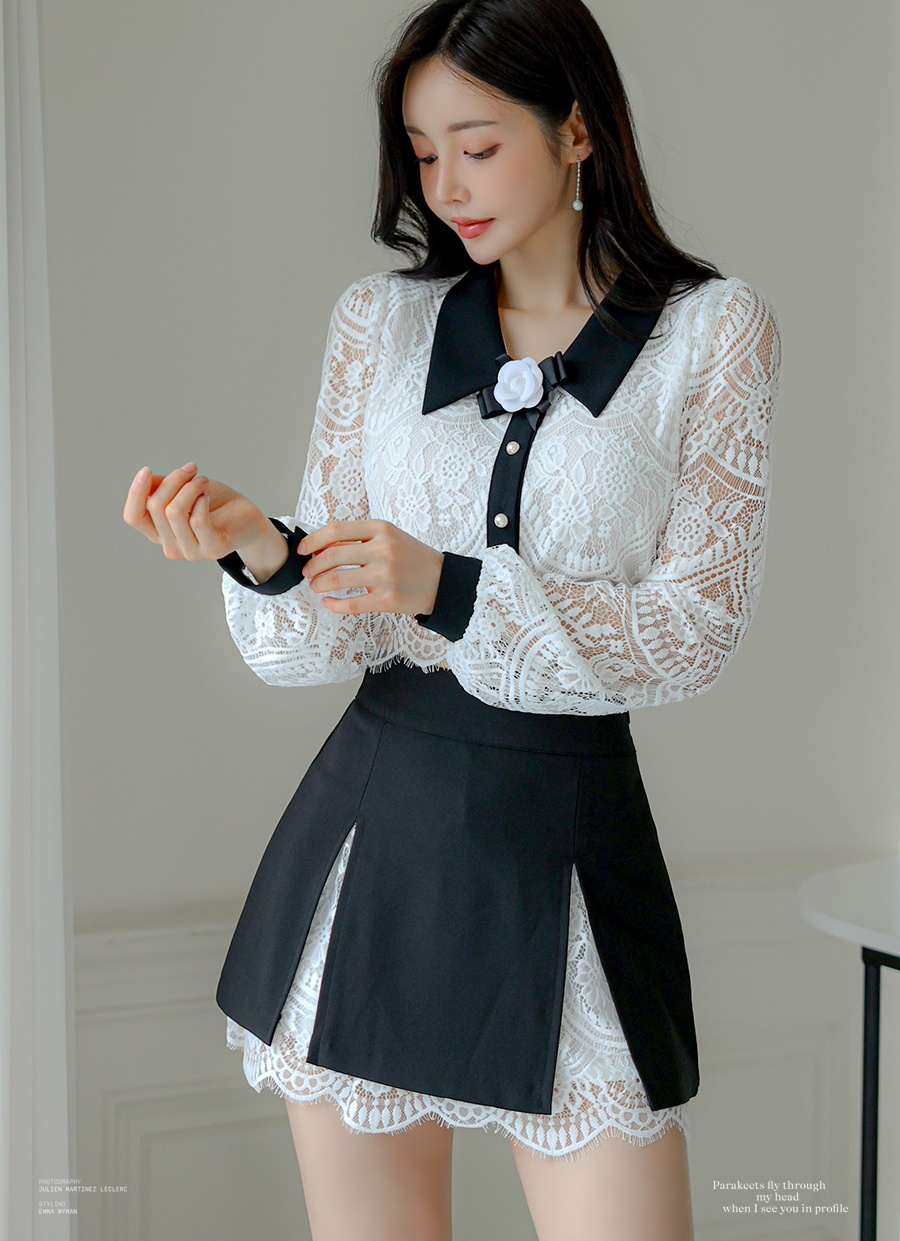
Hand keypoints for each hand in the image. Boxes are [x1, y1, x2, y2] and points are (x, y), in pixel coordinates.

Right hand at [123, 461, 268, 560]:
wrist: (247, 518)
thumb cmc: (214, 503)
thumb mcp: (185, 489)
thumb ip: (163, 487)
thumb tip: (147, 480)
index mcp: (159, 532)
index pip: (133, 517)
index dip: (135, 493)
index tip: (147, 469)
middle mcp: (171, 546)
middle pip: (156, 507)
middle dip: (174, 479)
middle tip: (192, 469)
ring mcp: (191, 551)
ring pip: (175, 512)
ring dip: (190, 487)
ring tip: (203, 481)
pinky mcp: (212, 549)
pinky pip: (197, 520)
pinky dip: (201, 500)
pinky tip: (208, 495)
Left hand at [299, 519, 443, 617]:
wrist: (443, 582)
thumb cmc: (412, 558)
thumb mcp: (390, 537)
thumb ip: (360, 538)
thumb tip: (322, 546)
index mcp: (381, 529)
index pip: (337, 530)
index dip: (314, 540)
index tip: (303, 550)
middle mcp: (383, 550)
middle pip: (332, 555)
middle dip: (313, 566)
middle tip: (307, 573)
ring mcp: (385, 576)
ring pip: (337, 579)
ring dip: (319, 584)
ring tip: (316, 586)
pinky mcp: (387, 600)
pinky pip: (350, 604)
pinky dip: (333, 604)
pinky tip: (328, 603)